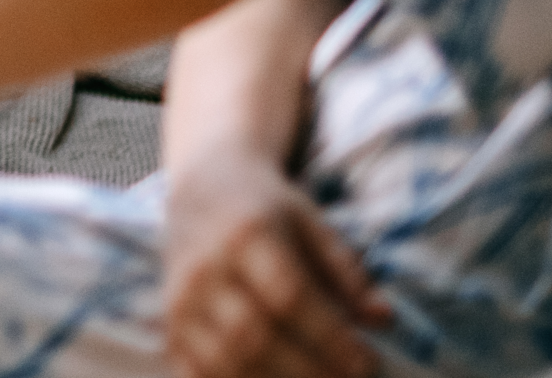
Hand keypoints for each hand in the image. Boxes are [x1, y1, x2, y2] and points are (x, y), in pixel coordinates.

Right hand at [163, 149, 387, 377]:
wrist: (200, 191)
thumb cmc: (267, 210)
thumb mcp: (312, 223)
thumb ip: (346, 271)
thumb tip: (382, 320)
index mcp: (244, 235)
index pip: (288, 296)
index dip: (330, 338)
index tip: (369, 363)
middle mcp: (204, 269)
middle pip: (252, 336)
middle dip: (308, 371)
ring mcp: (180, 302)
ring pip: (221, 361)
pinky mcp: (170, 327)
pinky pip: (195, 373)